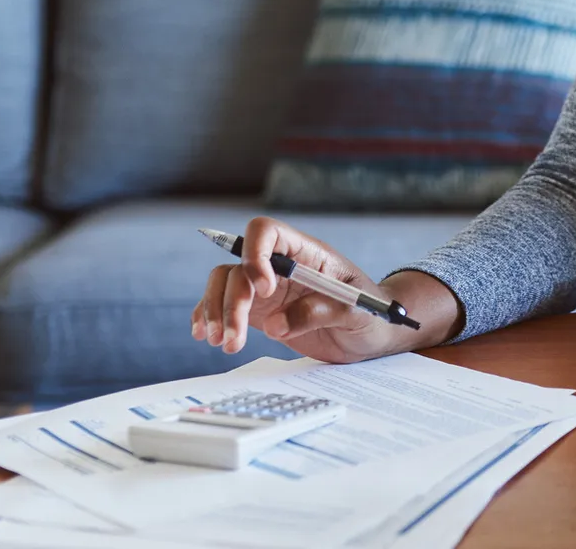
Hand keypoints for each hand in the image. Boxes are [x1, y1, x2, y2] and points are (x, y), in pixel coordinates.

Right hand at [190, 216, 454, 363]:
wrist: (371, 336)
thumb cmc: (371, 314)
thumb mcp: (359, 313)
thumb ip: (322, 312)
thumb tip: (275, 324)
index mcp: (306, 253)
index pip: (266, 232)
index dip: (255, 253)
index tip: (263, 288)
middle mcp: (280, 265)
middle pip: (239, 267)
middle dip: (231, 301)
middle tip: (234, 339)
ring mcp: (266, 288)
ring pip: (224, 283)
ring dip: (215, 312)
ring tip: (222, 344)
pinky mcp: (258, 311)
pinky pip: (222, 304)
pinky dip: (208, 315)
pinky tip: (204, 335)